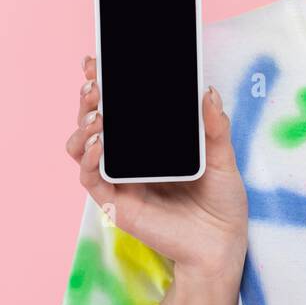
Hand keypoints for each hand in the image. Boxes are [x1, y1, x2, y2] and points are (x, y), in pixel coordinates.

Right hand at [64, 55, 248, 282]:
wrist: (222, 243)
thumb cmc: (221, 201)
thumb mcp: (223, 157)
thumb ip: (215, 126)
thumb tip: (208, 91)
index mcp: (150, 142)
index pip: (120, 108)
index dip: (103, 84)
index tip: (97, 61)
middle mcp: (129, 158)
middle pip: (94, 122)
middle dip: (88, 99)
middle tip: (94, 83)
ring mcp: (119, 180)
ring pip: (82, 148)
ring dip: (83, 128)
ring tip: (98, 116)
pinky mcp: (115, 203)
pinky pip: (91, 179)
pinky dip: (90, 159)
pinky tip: (100, 144)